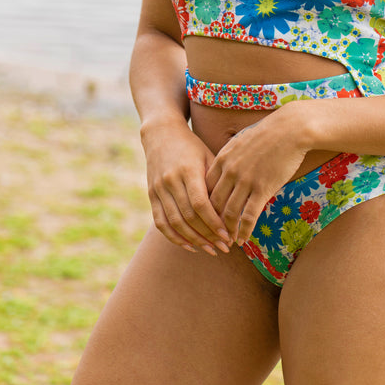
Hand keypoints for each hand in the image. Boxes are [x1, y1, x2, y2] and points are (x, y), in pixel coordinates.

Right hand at [142, 120, 231, 255]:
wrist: (161, 134)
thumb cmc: (192, 146)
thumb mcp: (208, 157)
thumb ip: (216, 181)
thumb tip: (233, 209)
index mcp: (188, 170)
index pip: (201, 204)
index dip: (214, 223)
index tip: (229, 235)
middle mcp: (171, 180)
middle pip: (189, 217)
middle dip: (208, 236)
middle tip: (224, 247)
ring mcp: (158, 189)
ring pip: (174, 223)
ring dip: (193, 240)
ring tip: (211, 250)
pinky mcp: (151, 195)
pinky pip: (160, 222)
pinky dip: (174, 237)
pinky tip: (189, 246)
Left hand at [205, 103, 308, 245]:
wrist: (290, 129)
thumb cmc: (268, 133)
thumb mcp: (240, 141)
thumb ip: (230, 156)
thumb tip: (224, 167)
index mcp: (222, 159)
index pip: (205, 189)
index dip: (203, 206)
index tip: (204, 217)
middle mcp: (230, 171)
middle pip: (213, 204)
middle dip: (211, 223)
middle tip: (212, 235)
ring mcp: (246, 181)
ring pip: (229, 213)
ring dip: (227, 231)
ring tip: (227, 241)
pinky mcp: (263, 188)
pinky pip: (249, 215)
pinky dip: (244, 231)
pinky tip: (243, 240)